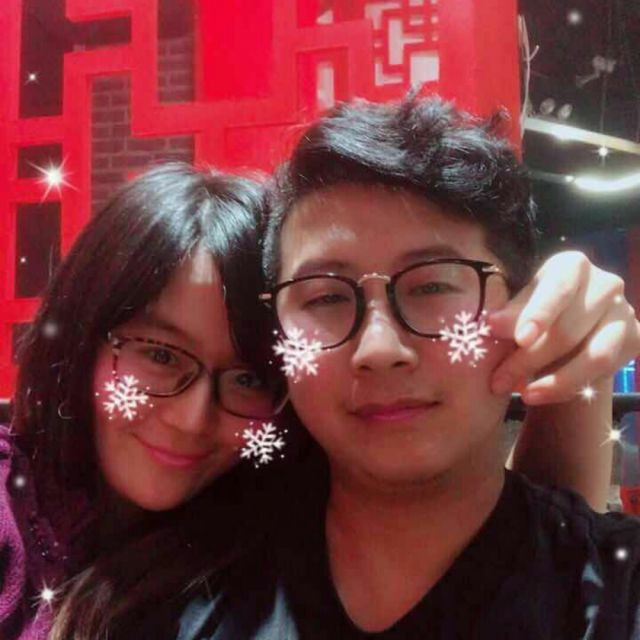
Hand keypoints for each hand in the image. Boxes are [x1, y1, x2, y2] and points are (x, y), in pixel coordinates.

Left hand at [488, 251, 639, 403]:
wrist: (569, 333)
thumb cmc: (536, 312)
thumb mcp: (519, 309)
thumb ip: (509, 315)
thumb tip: (493, 324)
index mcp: (571, 266)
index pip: (558, 289)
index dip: (539, 314)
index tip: (520, 339)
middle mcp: (605, 283)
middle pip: (569, 329)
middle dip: (529, 360)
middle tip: (498, 381)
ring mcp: (624, 312)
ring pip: (594, 356)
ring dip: (555, 382)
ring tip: (523, 395)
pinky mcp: (635, 339)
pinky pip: (604, 372)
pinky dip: (569, 388)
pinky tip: (542, 394)